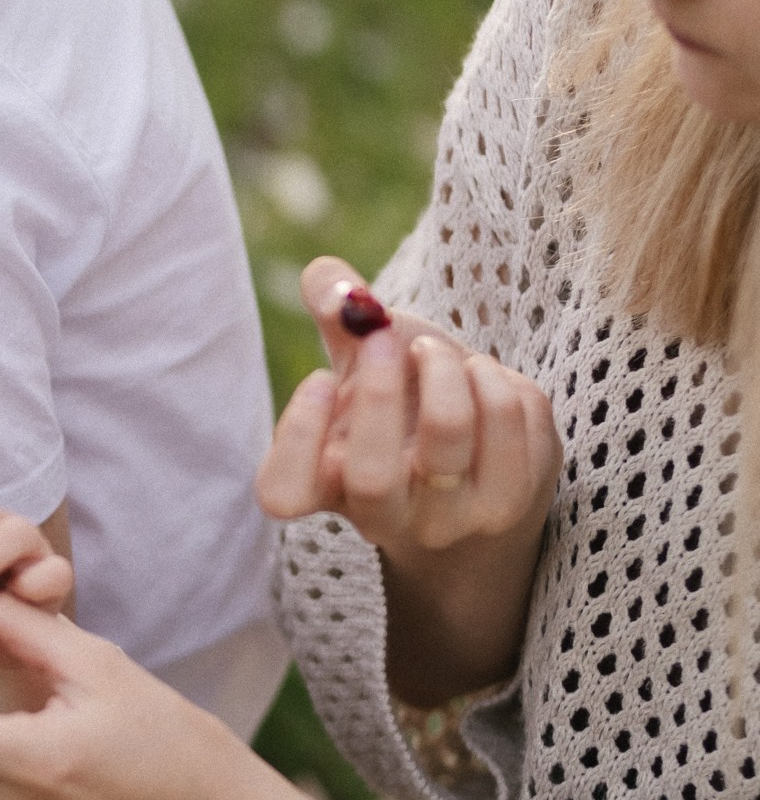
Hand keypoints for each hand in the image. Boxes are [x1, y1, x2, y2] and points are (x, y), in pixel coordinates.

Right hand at [257, 256, 559, 556]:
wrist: (480, 472)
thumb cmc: (405, 408)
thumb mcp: (363, 363)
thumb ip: (338, 312)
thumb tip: (332, 280)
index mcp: (329, 488)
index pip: (283, 494)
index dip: (296, 433)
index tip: (322, 379)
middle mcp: (386, 519)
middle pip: (372, 476)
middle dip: (379, 388)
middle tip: (387, 335)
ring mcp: (454, 519)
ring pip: (450, 434)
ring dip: (447, 367)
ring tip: (438, 355)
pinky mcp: (516, 501)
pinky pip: (513, 421)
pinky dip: (499, 379)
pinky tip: (485, 381)